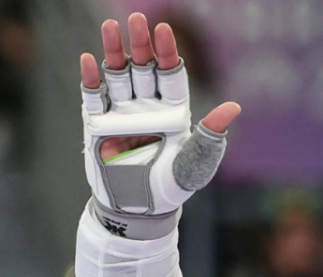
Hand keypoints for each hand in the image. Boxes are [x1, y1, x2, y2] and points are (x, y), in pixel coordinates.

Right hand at [79, 14, 240, 235]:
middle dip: (140, 44)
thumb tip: (233, 108)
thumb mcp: (194, 165)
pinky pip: (94, 96)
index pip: (170, 74)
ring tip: (111, 27)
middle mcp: (147, 106)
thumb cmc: (171, 188)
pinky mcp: (99, 124)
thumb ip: (210, 137)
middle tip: (138, 18)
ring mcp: (122, 113)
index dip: (168, 52)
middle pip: (143, 68)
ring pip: (117, 75)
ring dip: (114, 52)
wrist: (137, 212)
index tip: (164, 28)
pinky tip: (90, 60)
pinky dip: (91, 79)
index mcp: (173, 111)